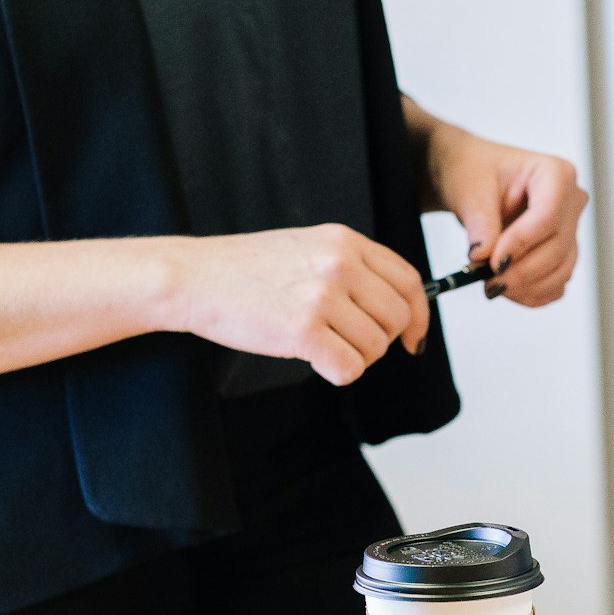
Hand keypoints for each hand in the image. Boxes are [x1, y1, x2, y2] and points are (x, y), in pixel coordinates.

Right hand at [162, 224, 430, 386]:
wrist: (195, 277)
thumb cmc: (245, 269)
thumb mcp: (307, 248)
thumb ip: (350, 268)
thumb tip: (393, 308)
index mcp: (345, 242)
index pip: (408, 281)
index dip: (418, 315)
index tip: (412, 337)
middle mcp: (340, 264)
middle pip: (396, 318)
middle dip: (379, 341)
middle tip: (349, 345)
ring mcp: (322, 296)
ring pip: (374, 347)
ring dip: (353, 357)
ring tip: (321, 346)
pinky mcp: (304, 330)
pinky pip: (349, 368)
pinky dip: (336, 373)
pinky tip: (314, 360)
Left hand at [425, 123, 588, 306]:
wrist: (474, 181)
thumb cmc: (475, 172)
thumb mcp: (470, 190)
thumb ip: (479, 222)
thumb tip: (482, 256)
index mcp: (555, 173)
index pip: (548, 215)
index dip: (521, 243)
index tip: (493, 262)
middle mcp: (571, 201)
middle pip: (557, 247)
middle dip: (521, 271)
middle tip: (488, 283)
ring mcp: (571, 229)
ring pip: (561, 270)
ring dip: (527, 286)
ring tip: (492, 286)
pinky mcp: (563, 253)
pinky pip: (557, 283)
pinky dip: (534, 293)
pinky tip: (509, 291)